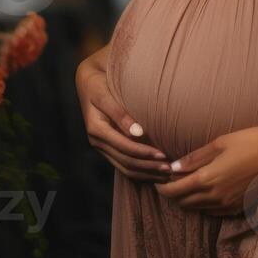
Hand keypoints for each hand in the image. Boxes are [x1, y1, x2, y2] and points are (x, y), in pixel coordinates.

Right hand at [76, 54, 169, 181]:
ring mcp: (101, 147)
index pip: (125, 148)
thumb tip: (138, 133)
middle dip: (149, 167)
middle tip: (170, 169)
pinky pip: (123, 166)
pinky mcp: (107, 148)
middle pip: (126, 162)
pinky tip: (154, 172)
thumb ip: (120, 114)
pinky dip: (139, 172)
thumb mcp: (105, 95)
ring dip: (146, 173)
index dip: (145, 154)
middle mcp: (97, 142)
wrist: (87, 83)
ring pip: (125, 168)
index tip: (164, 155)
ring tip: (166, 174)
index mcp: (97, 129)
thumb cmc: (99, 84)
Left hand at [154, 124, 257, 215]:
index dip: (162, 189)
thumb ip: (196, 157)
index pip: (176, 190)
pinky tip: (205, 194)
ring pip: (199, 209)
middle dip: (173, 194)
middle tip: (169, 183)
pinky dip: (204, 205)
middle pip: (185, 203)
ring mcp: (229, 204)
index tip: (157, 182)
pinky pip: (214, 212)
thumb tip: (174, 167)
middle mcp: (216, 196)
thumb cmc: (252, 141)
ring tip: (185, 187)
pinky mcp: (240, 207)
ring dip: (188, 200)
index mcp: (208, 179)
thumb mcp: (220, 143)